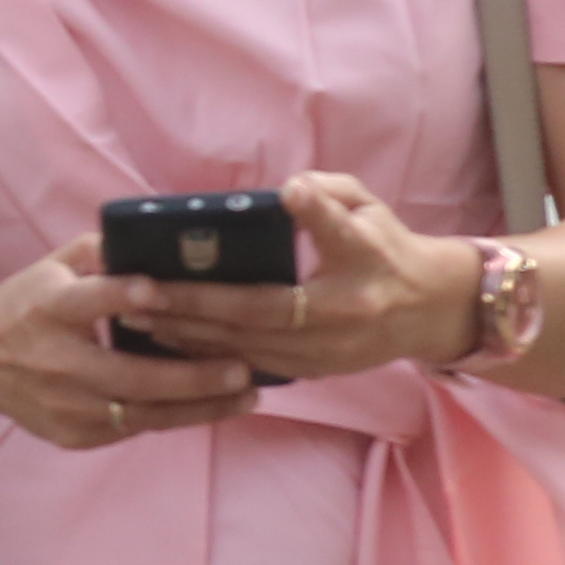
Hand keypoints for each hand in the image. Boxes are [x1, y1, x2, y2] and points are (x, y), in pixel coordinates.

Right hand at [0, 239, 257, 449]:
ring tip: (246, 396)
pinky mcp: (72, 434)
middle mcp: (56, 362)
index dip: (119, 295)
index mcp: (49, 309)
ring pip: (140, 414)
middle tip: (240, 368)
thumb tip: (159, 237)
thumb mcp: (53, 266)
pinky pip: (132, 429)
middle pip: (128, 375)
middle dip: (189, 375)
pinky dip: (173, 418)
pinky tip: (213, 407)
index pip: (86, 301)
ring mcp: (64, 405)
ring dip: (198, 407)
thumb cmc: (28, 303)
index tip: (155, 289)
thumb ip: (100, 250)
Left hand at [124, 172, 482, 379]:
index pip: (324, 247)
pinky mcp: (313, 372)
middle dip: (191, 305)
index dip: (302, 224)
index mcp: (359, 268)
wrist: (427, 309)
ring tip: (137, 316)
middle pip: (256, 316)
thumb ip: (328, 197)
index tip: (273, 204)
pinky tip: (168, 340)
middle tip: (138, 290)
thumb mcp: (368, 208)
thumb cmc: (386, 247)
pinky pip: (251, 366)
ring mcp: (325, 353)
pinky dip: (208, 355)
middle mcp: (340, 319)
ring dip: (187, 335)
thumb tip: (289, 192)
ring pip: (244, 349)